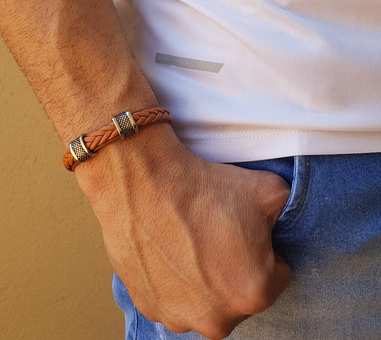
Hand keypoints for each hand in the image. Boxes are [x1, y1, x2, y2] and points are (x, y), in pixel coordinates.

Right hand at [76, 124, 290, 339]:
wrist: (146, 183)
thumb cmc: (204, 190)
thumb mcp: (270, 190)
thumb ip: (290, 213)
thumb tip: (283, 222)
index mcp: (254, 293)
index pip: (277, 275)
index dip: (264, 249)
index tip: (245, 231)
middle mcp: (216, 318)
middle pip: (240, 293)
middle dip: (235, 268)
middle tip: (217, 234)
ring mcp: (178, 316)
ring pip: (206, 300)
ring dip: (203, 279)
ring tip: (190, 241)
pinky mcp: (149, 306)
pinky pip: (174, 297)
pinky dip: (175, 280)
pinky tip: (169, 250)